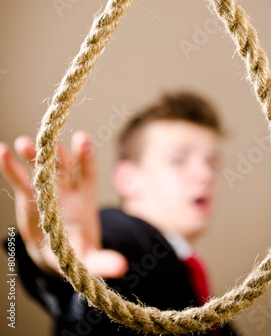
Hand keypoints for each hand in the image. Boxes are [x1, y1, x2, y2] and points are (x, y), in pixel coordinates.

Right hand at [0, 132, 127, 278]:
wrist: (57, 252)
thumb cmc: (75, 251)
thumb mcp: (88, 259)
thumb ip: (102, 262)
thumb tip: (122, 267)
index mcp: (84, 199)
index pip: (88, 172)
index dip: (86, 156)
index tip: (81, 139)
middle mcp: (67, 189)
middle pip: (64, 166)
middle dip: (57, 153)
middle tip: (51, 143)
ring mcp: (48, 190)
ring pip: (42, 168)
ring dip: (34, 154)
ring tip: (23, 144)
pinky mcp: (28, 196)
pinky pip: (20, 178)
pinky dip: (11, 166)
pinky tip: (2, 151)